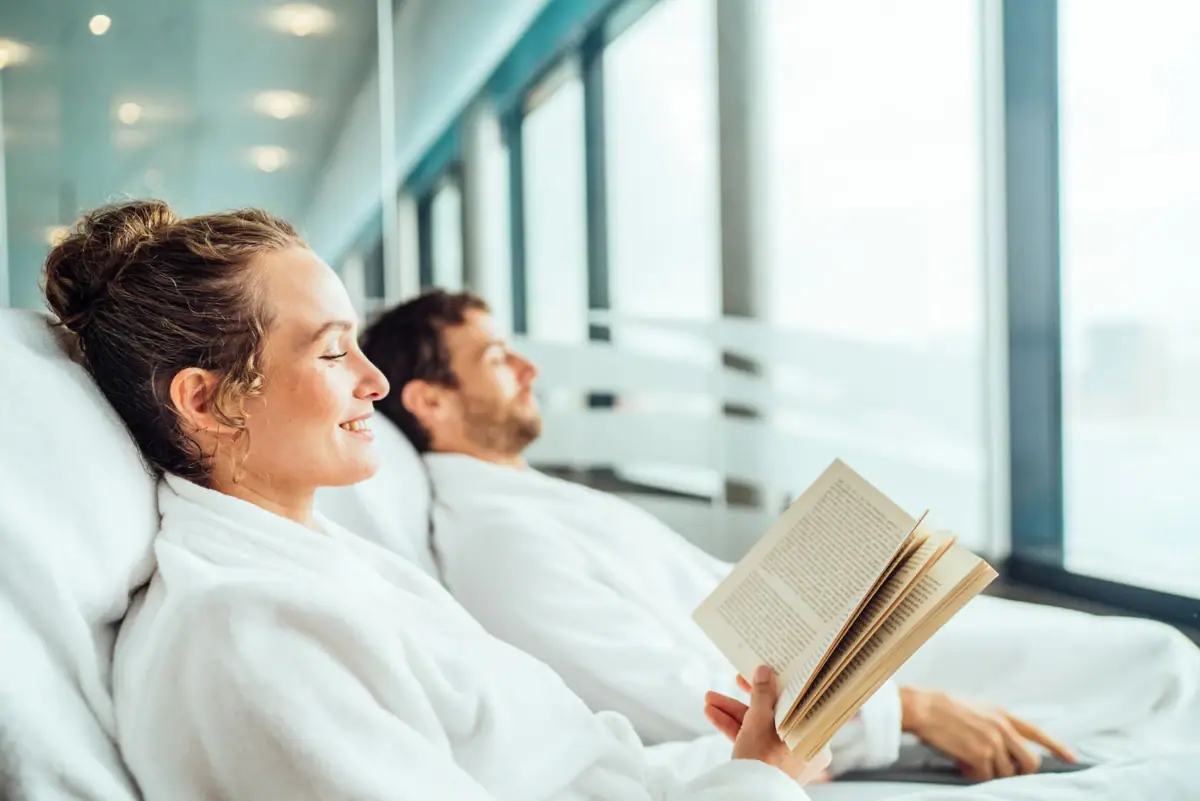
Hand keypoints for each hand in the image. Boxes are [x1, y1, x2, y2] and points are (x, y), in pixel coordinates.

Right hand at [704, 665, 831, 784]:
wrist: (750, 797)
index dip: (778, 683)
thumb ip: (762, 694)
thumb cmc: (766, 759)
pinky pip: (751, 740)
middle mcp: (800, 744)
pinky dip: (732, 727)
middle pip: (773, 712)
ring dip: (731, 711)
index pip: (796, 700)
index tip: (764, 671)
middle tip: (735, 677)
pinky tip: (711, 713)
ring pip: (757, 725)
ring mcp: (782, 756)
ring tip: (708, 699)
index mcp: (812, 733)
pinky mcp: (765, 764)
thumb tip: (764, 670)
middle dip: (745, 697)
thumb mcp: (761, 720)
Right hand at [900, 687, 1075, 781]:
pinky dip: (974, 775)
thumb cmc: (942, 707)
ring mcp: (992, 743)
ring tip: (969, 762)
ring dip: (989, 773)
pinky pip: (985, 777)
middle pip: (1030, 762)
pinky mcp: (979, 755)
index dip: (1056, 747)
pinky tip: (961, 764)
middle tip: (1004, 771)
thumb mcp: (976, 708)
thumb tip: (1002, 746)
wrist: (923, 708)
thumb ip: (994, 724)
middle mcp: (1002, 729)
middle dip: (1021, 772)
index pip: (1037, 733)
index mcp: (1002, 714)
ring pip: (1005, 773)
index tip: (1070, 757)